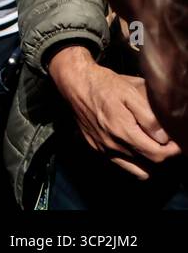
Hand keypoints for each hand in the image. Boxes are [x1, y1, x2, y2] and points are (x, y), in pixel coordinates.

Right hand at [51, 45, 181, 177]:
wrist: (74, 83)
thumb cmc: (104, 85)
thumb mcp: (130, 93)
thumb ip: (148, 117)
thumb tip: (163, 137)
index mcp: (123, 131)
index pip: (157, 154)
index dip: (172, 150)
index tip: (177, 141)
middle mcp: (112, 145)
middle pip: (149, 163)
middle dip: (163, 154)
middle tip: (168, 142)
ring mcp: (103, 148)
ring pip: (135, 169)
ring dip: (148, 162)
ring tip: (152, 146)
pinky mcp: (95, 147)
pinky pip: (120, 164)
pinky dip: (132, 161)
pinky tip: (134, 147)